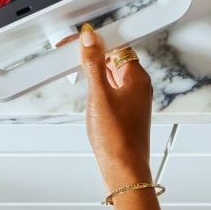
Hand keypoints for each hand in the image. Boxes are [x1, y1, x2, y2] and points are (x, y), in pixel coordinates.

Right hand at [80, 26, 153, 190]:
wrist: (123, 169)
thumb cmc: (117, 138)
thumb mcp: (99, 95)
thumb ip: (93, 64)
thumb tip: (90, 40)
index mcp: (137, 77)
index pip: (118, 45)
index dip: (98, 40)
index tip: (80, 40)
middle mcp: (138, 86)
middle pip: (114, 58)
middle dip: (93, 55)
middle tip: (72, 56)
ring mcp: (132, 99)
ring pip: (111, 74)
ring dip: (93, 72)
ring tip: (77, 75)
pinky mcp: (125, 110)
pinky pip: (110, 89)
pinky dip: (97, 86)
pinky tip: (87, 93)